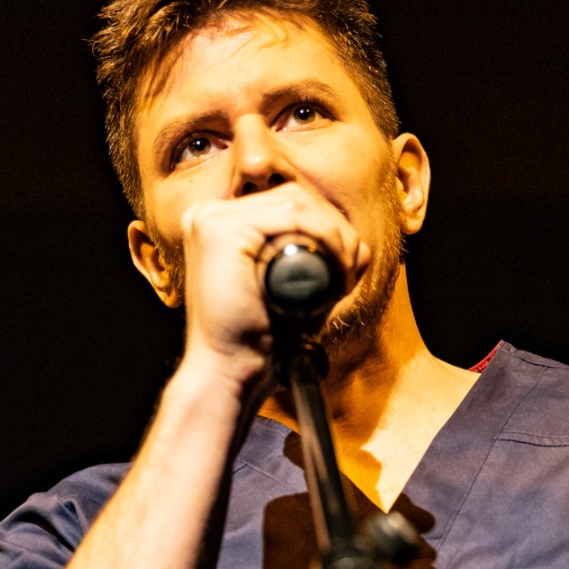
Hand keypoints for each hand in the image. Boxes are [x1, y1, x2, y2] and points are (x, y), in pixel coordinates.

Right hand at [176, 182, 370, 387]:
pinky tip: (335, 265)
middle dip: (335, 228)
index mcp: (221, 225)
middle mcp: (209, 216)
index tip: (347, 265)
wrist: (230, 371)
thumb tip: (359, 246)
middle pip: (293, 197)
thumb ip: (322, 267)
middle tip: (349, 270)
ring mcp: (210, 220)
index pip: (287, 203)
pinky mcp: (219, 230)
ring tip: (343, 274)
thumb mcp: (296, 293)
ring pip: (295, 203)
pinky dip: (324, 235)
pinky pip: (289, 214)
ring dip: (335, 234)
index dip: (328, 226)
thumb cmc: (260, 339)